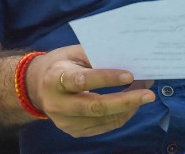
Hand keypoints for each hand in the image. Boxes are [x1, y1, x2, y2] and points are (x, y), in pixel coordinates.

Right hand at [26, 45, 154, 137]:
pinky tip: (130, 104)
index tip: (130, 75)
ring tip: (144, 94)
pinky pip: (104, 126)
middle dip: (126, 101)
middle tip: (148, 94)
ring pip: (104, 119)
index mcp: (55, 79)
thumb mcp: (71, 53)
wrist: (36, 87)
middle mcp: (58, 104)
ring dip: (128, 108)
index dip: (107, 78)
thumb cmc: (59, 64)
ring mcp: (66, 121)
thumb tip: (126, 57)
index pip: (82, 80)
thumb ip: (94, 54)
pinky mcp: (74, 131)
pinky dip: (121, 115)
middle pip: (96, 106)